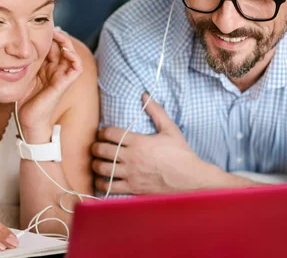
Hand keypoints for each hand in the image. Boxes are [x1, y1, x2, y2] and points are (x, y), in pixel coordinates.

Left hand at [17, 28, 81, 142]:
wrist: (28, 120)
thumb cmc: (24, 101)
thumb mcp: (21, 75)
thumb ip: (23, 62)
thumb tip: (15, 47)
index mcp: (46, 68)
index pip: (51, 47)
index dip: (48, 36)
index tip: (38, 27)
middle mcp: (56, 71)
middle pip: (61, 47)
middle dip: (56, 35)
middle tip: (49, 26)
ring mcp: (61, 77)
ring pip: (71, 54)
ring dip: (66, 42)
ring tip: (57, 33)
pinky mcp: (64, 84)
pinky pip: (76, 68)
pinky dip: (74, 57)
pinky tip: (65, 49)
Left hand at [92, 93, 211, 194]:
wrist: (191, 179)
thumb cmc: (181, 154)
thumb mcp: (170, 129)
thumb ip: (156, 111)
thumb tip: (145, 95)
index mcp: (138, 142)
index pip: (110, 133)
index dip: (102, 132)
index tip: (102, 134)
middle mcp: (131, 158)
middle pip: (101, 150)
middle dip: (95, 148)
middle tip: (95, 148)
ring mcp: (131, 174)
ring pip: (102, 169)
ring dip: (95, 165)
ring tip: (96, 163)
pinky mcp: (133, 189)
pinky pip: (110, 187)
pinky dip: (102, 184)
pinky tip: (103, 180)